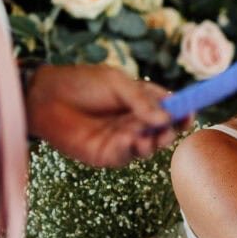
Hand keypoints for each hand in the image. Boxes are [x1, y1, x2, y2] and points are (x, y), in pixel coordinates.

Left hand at [25, 64, 189, 166]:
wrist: (45, 97)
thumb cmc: (80, 83)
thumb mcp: (115, 82)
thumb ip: (140, 99)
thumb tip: (166, 115)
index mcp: (140, 101)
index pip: (169, 108)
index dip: (182, 111)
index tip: (191, 112)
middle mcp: (134, 122)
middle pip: (162, 130)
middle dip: (170, 130)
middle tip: (172, 127)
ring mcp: (121, 139)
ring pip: (148, 146)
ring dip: (154, 142)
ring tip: (151, 135)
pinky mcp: (106, 154)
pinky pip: (126, 155)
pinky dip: (132, 149)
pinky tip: (130, 139)